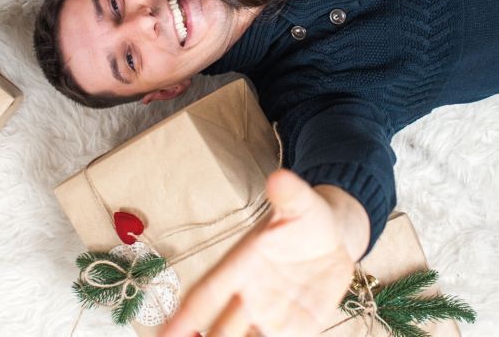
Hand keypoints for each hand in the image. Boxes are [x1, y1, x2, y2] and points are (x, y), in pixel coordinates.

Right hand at [159, 171, 365, 336]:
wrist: (334, 239)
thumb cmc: (308, 219)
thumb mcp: (302, 204)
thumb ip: (290, 196)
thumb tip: (280, 178)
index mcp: (240, 266)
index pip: (206, 294)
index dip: (184, 317)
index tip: (164, 336)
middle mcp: (249, 296)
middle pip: (220, 329)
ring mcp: (270, 315)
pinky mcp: (295, 328)